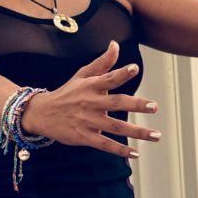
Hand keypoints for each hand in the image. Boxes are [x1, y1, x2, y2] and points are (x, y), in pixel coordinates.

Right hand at [22, 41, 159, 158]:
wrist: (41, 113)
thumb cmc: (68, 93)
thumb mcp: (82, 75)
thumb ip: (102, 62)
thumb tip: (115, 44)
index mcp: (91, 86)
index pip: (108, 78)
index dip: (121, 73)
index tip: (135, 68)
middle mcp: (91, 103)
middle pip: (116, 103)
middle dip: (136, 105)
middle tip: (155, 106)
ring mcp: (88, 121)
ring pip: (116, 127)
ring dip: (137, 132)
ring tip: (156, 136)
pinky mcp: (84, 137)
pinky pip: (105, 144)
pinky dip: (120, 150)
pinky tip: (136, 153)